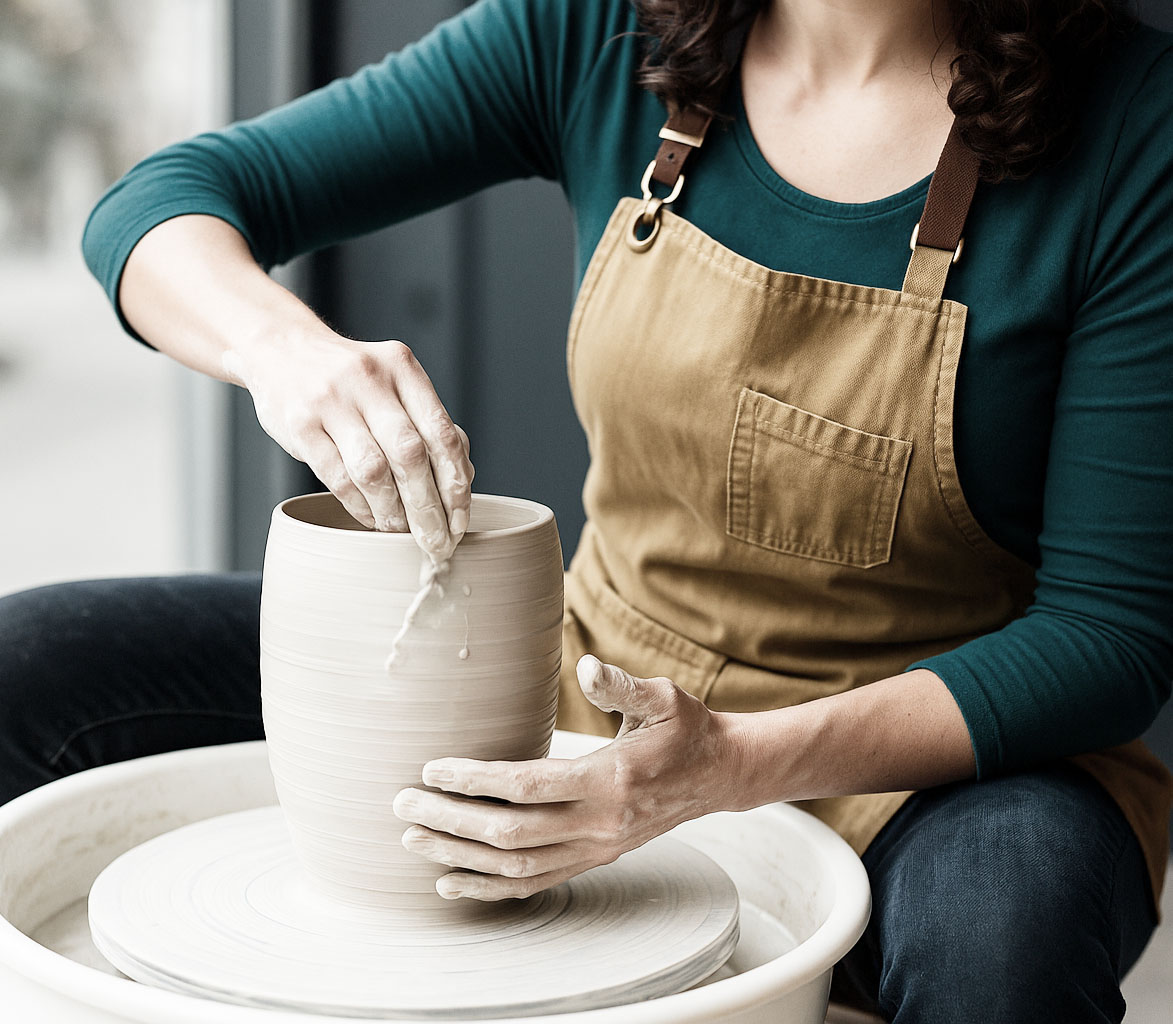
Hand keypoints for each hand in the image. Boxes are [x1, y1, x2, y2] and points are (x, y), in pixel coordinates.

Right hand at [225, 330, 471, 560]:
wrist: (280, 349)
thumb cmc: (351, 380)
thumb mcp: (394, 384)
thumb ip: (427, 424)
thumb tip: (463, 480)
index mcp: (402, 367)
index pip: (442, 434)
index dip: (456, 485)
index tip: (459, 522)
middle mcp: (369, 380)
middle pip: (410, 455)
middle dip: (428, 509)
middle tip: (437, 544)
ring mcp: (331, 400)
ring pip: (373, 471)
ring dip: (393, 512)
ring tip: (402, 534)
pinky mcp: (300, 425)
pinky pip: (337, 478)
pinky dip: (360, 506)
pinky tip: (372, 517)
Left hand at [391, 655, 741, 900]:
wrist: (720, 775)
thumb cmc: (686, 729)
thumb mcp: (663, 698)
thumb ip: (622, 685)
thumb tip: (586, 668)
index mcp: (611, 781)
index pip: (528, 786)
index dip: (475, 781)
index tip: (432, 770)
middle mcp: (600, 824)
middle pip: (511, 834)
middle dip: (451, 823)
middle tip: (402, 807)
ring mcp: (597, 849)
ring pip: (517, 868)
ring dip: (460, 858)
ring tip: (414, 843)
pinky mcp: (595, 860)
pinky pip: (535, 885)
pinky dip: (489, 888)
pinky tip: (452, 882)